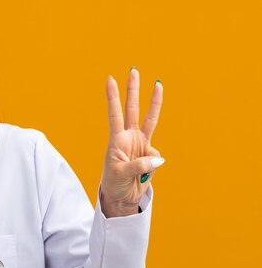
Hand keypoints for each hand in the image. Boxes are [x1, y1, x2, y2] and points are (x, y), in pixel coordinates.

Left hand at [100, 68, 163, 217]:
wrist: (122, 197)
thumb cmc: (114, 184)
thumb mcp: (120, 174)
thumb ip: (138, 165)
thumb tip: (157, 158)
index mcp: (117, 139)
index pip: (114, 114)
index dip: (112, 97)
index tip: (110, 79)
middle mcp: (129, 137)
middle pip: (132, 109)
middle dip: (133, 90)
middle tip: (133, 70)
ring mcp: (140, 144)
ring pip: (150, 119)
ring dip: (154, 102)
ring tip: (158, 84)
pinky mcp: (150, 155)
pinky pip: (157, 156)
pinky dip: (153, 165)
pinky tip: (142, 174)